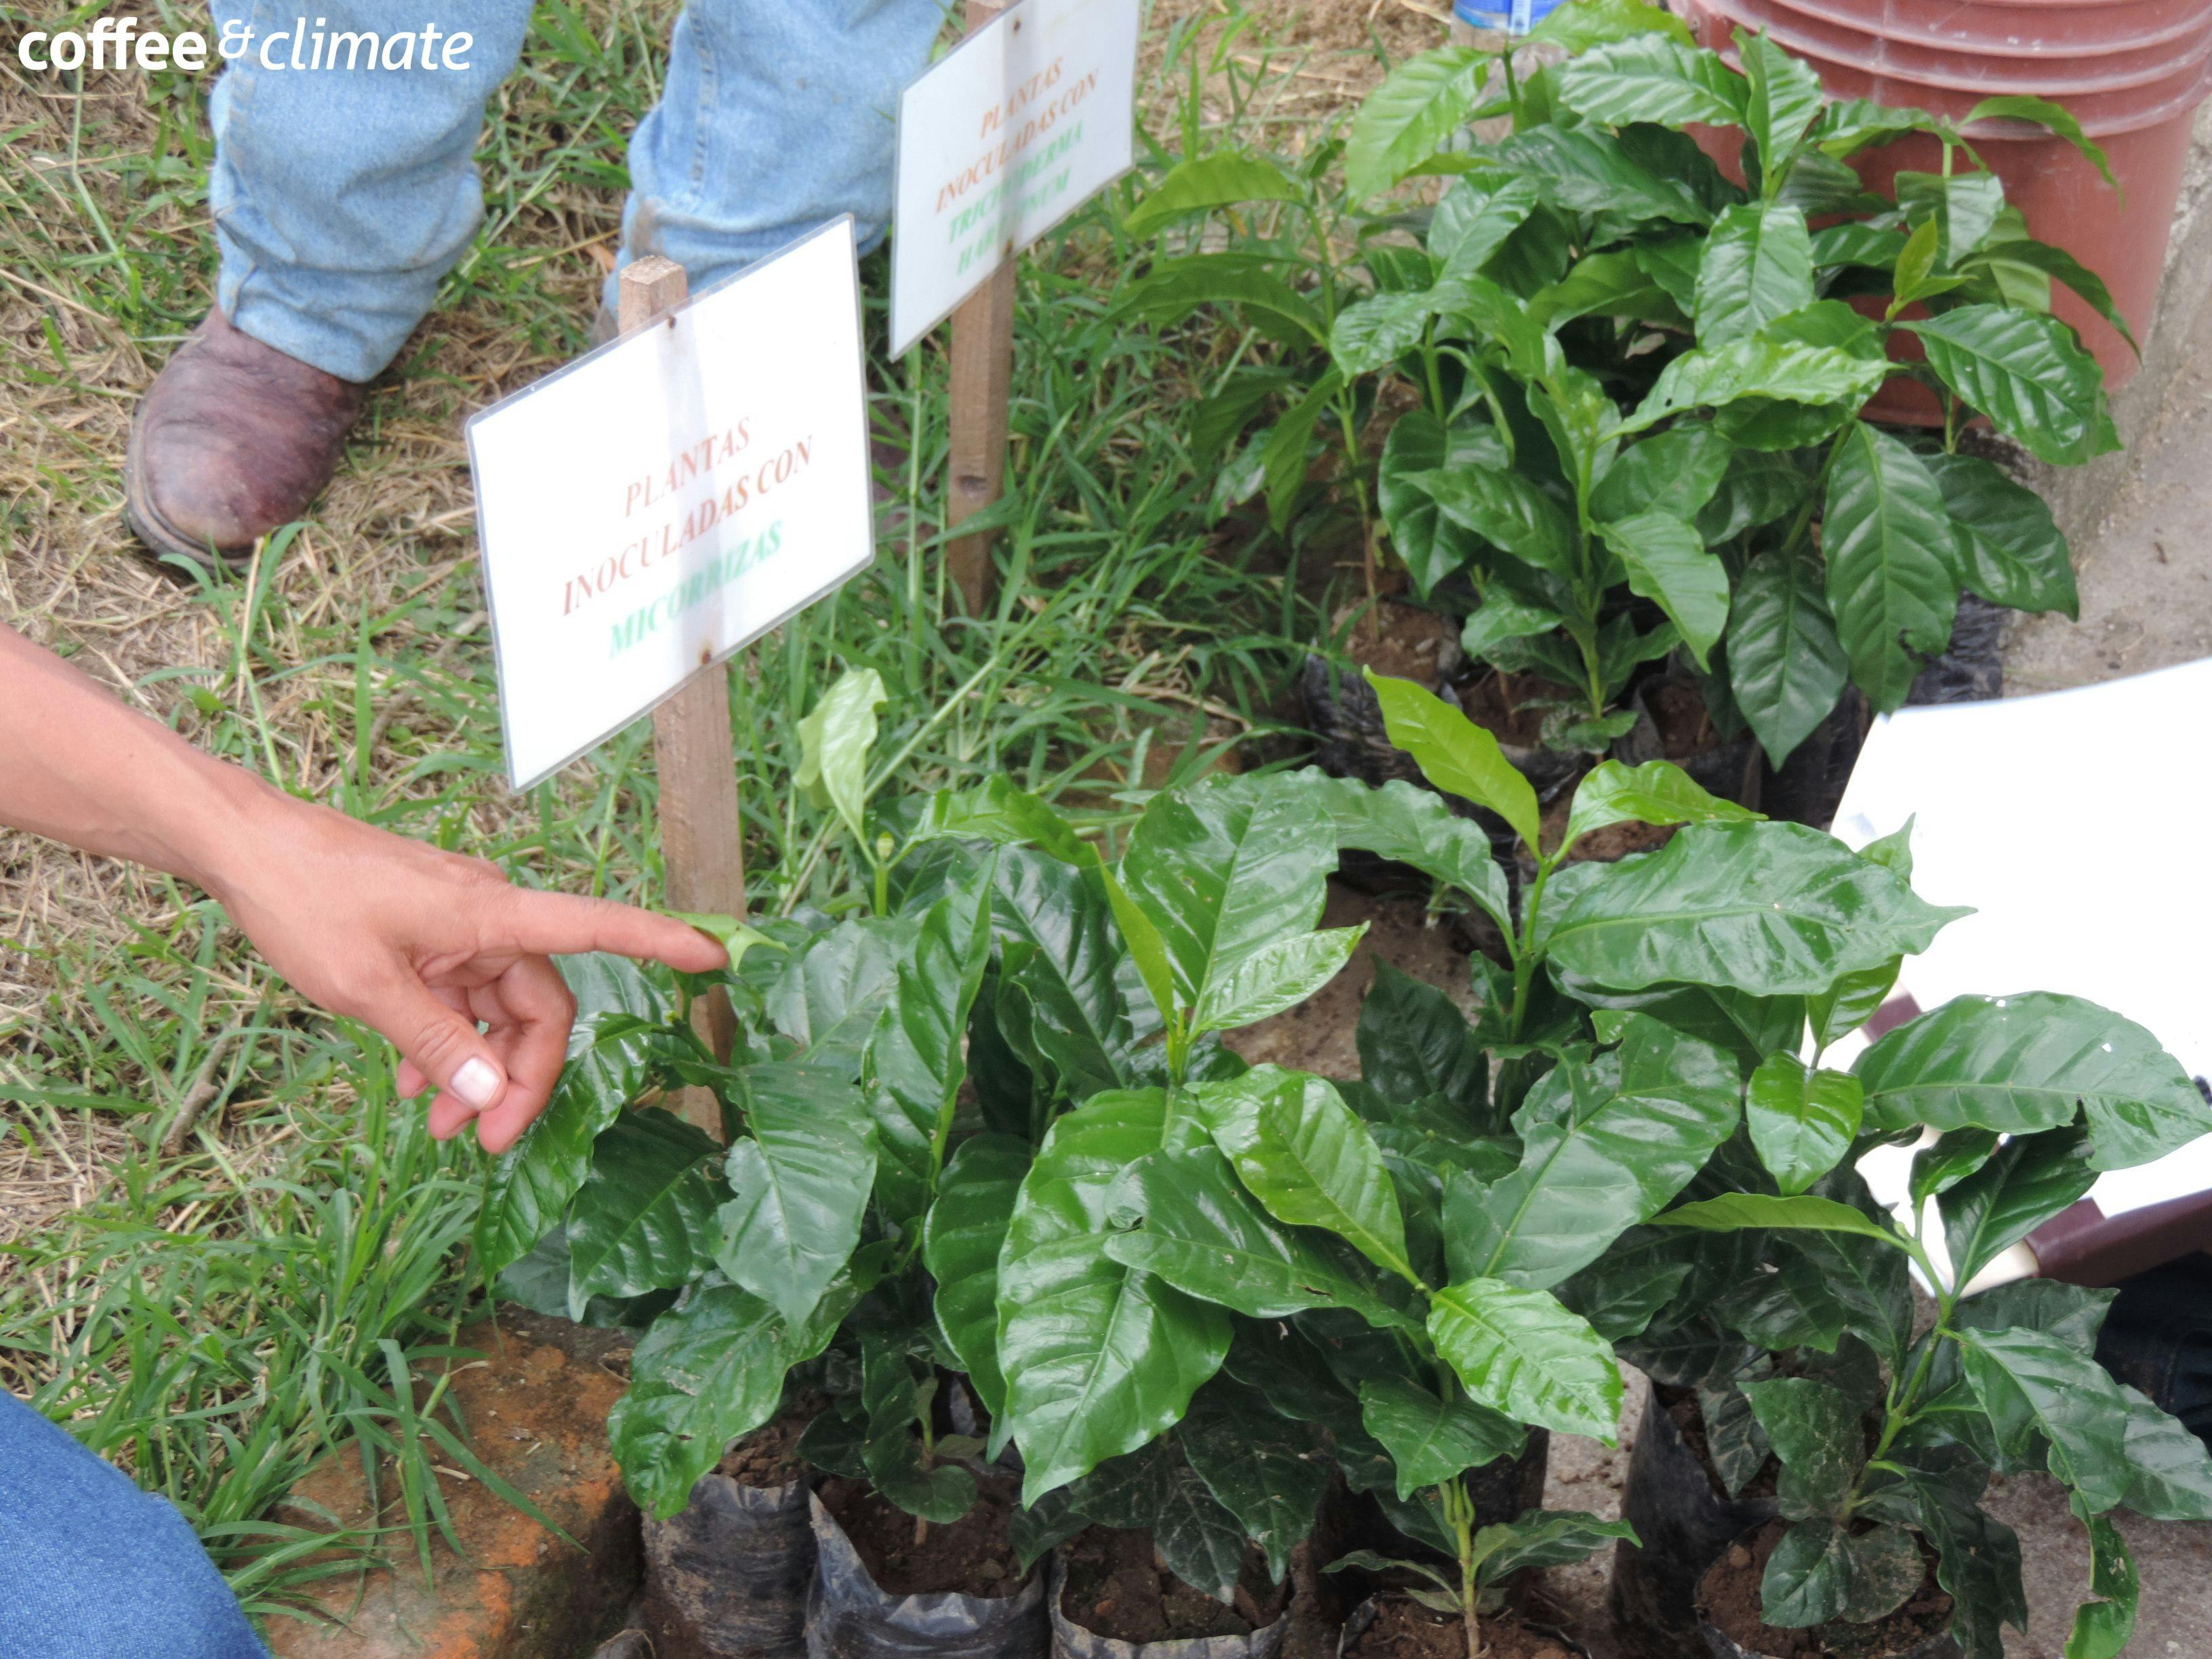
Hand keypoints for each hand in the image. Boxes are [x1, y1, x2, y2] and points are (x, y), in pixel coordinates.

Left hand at [201, 780, 726, 1151]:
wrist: (243, 845)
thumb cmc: (305, 898)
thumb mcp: (366, 986)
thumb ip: (435, 1044)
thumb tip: (489, 1098)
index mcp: (491, 913)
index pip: (597, 926)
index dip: (659, 942)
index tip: (714, 957)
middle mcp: (489, 915)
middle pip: (541, 1005)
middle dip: (522, 1077)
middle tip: (490, 1144)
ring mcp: (458, 926)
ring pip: (499, 1010)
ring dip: (479, 1071)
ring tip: (441, 1131)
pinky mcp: (429, 935)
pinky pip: (461, 998)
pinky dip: (448, 1044)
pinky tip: (417, 1089)